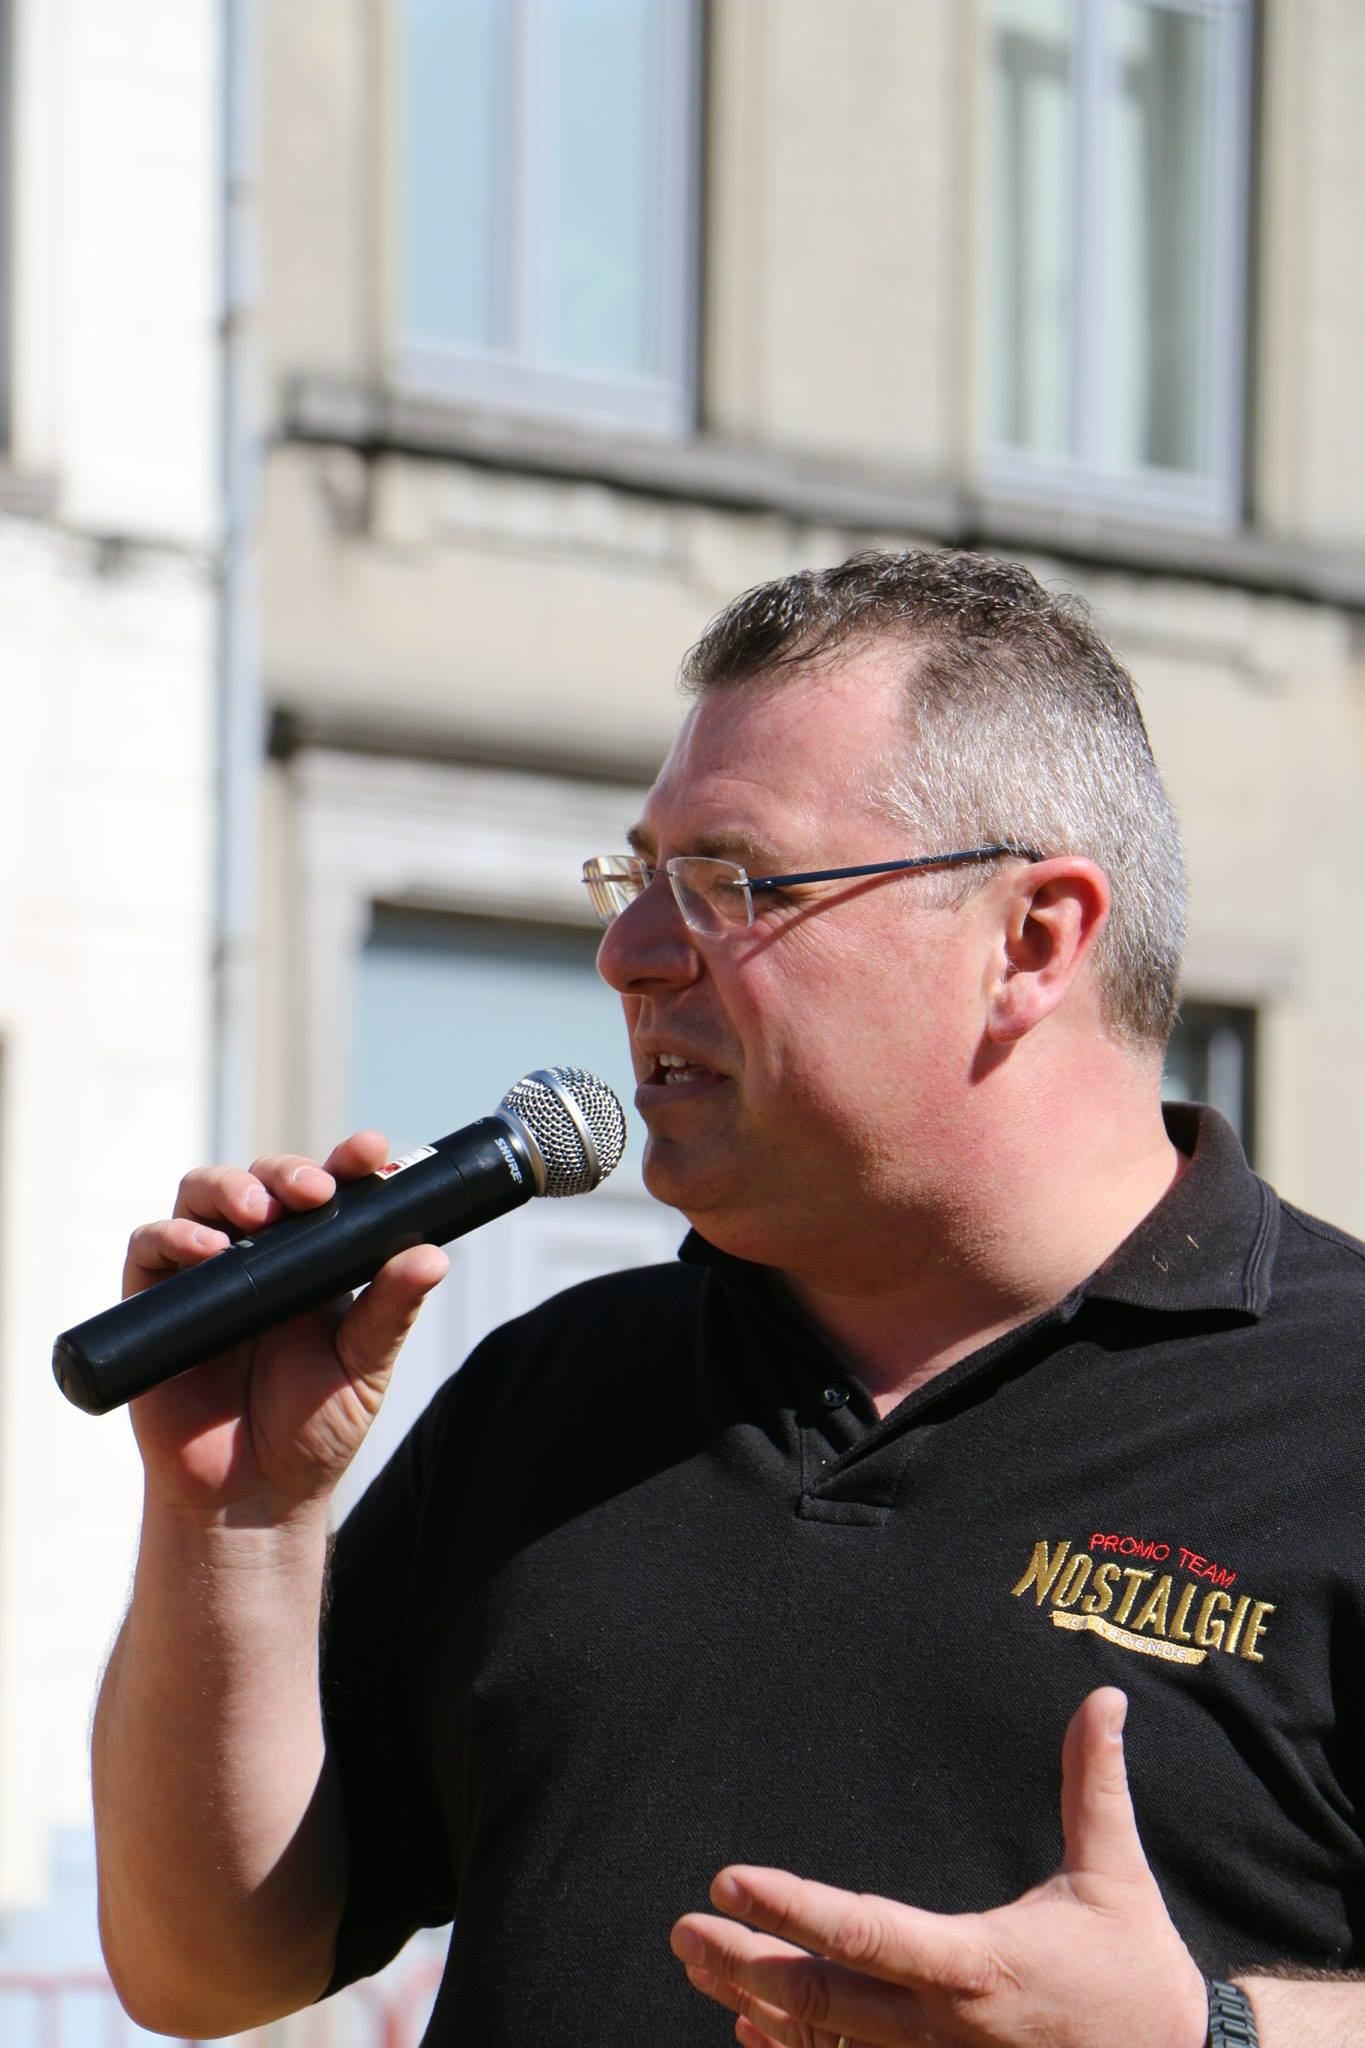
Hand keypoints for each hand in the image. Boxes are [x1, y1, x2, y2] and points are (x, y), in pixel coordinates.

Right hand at [122, 1131, 447, 1519]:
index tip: (372, 1150)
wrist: (250, 1499)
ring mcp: (204, 1273)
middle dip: (289, 1171)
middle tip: (315, 1191)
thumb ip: (392, 1311)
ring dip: (231, 1187)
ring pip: (203, 1194)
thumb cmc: (312, 1431)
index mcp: (315, 1260)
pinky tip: (206, 1249)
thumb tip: (433, 1255)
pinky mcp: (154, 1301)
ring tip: (260, 1213)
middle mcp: (259, 1255)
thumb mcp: (364, 1368)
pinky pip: (151, 1247)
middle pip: (263, 1179)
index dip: (347, 1162)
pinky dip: (174, 1235)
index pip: (329, 1191)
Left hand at [671, 1688, 1208, 2047]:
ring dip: (756, 2007)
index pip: (864, 1932)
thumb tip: (1103, 1697)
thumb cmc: (1136, 1969)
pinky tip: (752, 2032)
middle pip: (821, 2001)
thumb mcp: (1113, 1870)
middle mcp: (945, 2027)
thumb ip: (1092, 1782)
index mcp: (977, 1964)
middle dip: (742, 1964)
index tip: (728, 1879)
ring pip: (826, 2047)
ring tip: (699, 1971)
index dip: (791, 1907)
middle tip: (681, 1930)